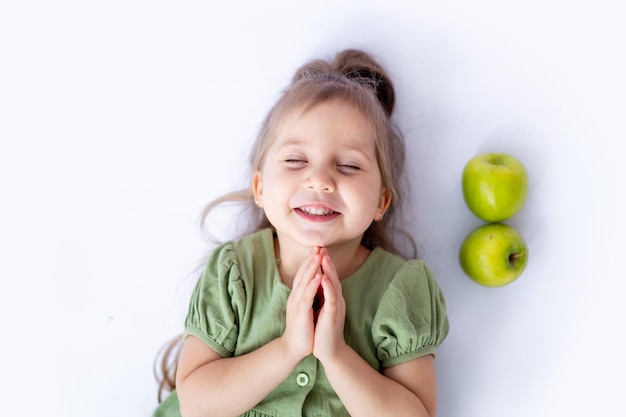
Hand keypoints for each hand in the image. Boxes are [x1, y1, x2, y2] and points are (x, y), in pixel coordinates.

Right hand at [281, 247, 321, 361]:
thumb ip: (307, 295)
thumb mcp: (305, 308)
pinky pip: (307, 296)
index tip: (318, 249)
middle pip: (303, 274)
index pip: (304, 274)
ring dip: (311, 268)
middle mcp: (295, 296)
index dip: (310, 261)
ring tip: (318, 255)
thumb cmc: (302, 328)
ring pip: (304, 282)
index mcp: (298, 295)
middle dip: (310, 259)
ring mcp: (297, 304)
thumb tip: (312, 284)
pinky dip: (313, 285)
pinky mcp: (301, 313)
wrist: (294, 347)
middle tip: (318, 246)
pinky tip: (319, 277)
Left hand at [312, 248, 346, 362]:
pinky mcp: (333, 315)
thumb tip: (317, 283)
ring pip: (334, 285)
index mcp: (331, 298)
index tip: (318, 250)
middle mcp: (336, 300)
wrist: (329, 350)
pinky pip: (331, 299)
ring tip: (323, 258)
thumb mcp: (322, 309)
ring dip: (329, 271)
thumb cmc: (323, 330)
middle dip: (327, 262)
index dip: (324, 264)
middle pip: (332, 277)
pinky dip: (328, 288)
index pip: (328, 277)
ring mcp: (336, 307)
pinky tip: (323, 279)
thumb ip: (321, 296)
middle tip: (322, 248)